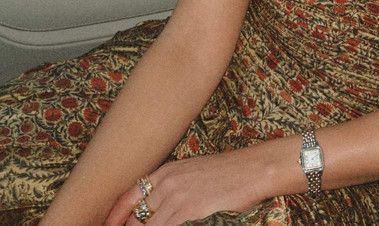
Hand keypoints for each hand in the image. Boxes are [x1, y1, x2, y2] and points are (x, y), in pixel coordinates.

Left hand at [104, 151, 265, 225]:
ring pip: (147, 224)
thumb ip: (172, 188)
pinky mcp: (189, 206)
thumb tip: (157, 208)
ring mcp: (177, 193)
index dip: (115, 214)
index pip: (129, 195)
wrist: (252, 169)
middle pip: (134, 214)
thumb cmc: (227, 174)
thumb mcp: (193, 174)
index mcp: (167, 170)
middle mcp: (167, 180)